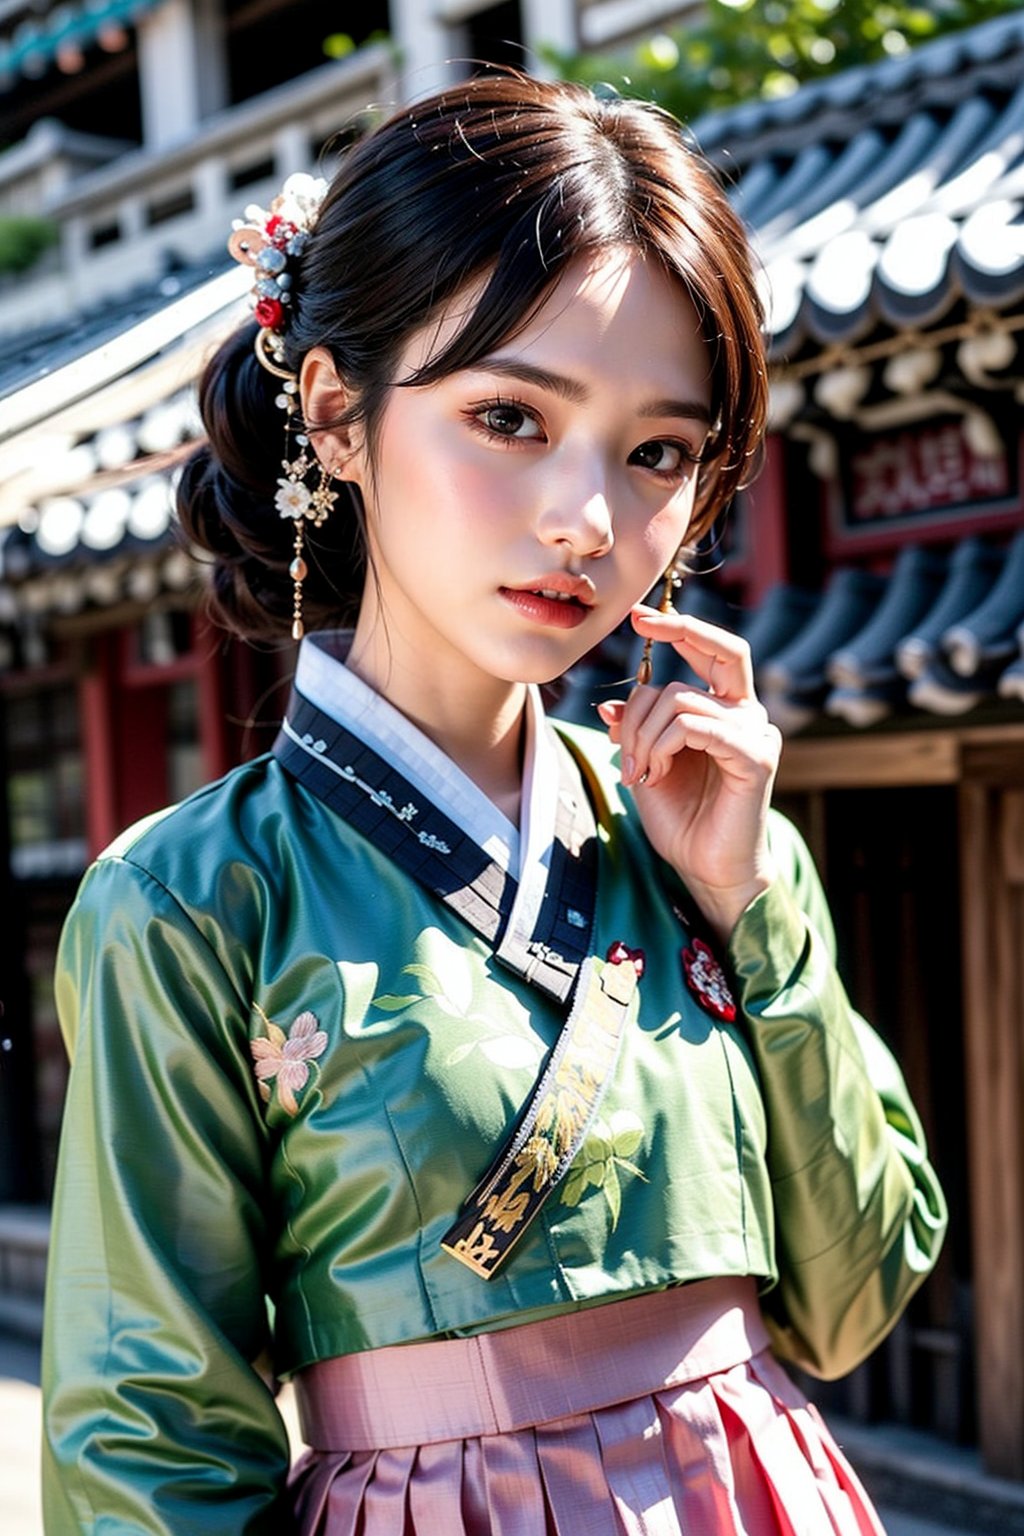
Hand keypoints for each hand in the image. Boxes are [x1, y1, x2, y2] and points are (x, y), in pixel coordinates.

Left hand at [596, 605, 781, 943]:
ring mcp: (756, 733)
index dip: (679, 628)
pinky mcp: (755, 757)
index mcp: (726, 710)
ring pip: (680, 698)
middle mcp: (748, 714)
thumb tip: (610, 702)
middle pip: (721, 649)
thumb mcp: (646, 765)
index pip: (712, 651)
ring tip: (635, 770)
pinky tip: (652, 772)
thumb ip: (636, 731)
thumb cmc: (683, 819)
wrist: (707, 869)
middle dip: (679, 629)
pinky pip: (693, 727)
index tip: (636, 617)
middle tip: (639, 626)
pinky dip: (661, 745)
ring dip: (642, 733)